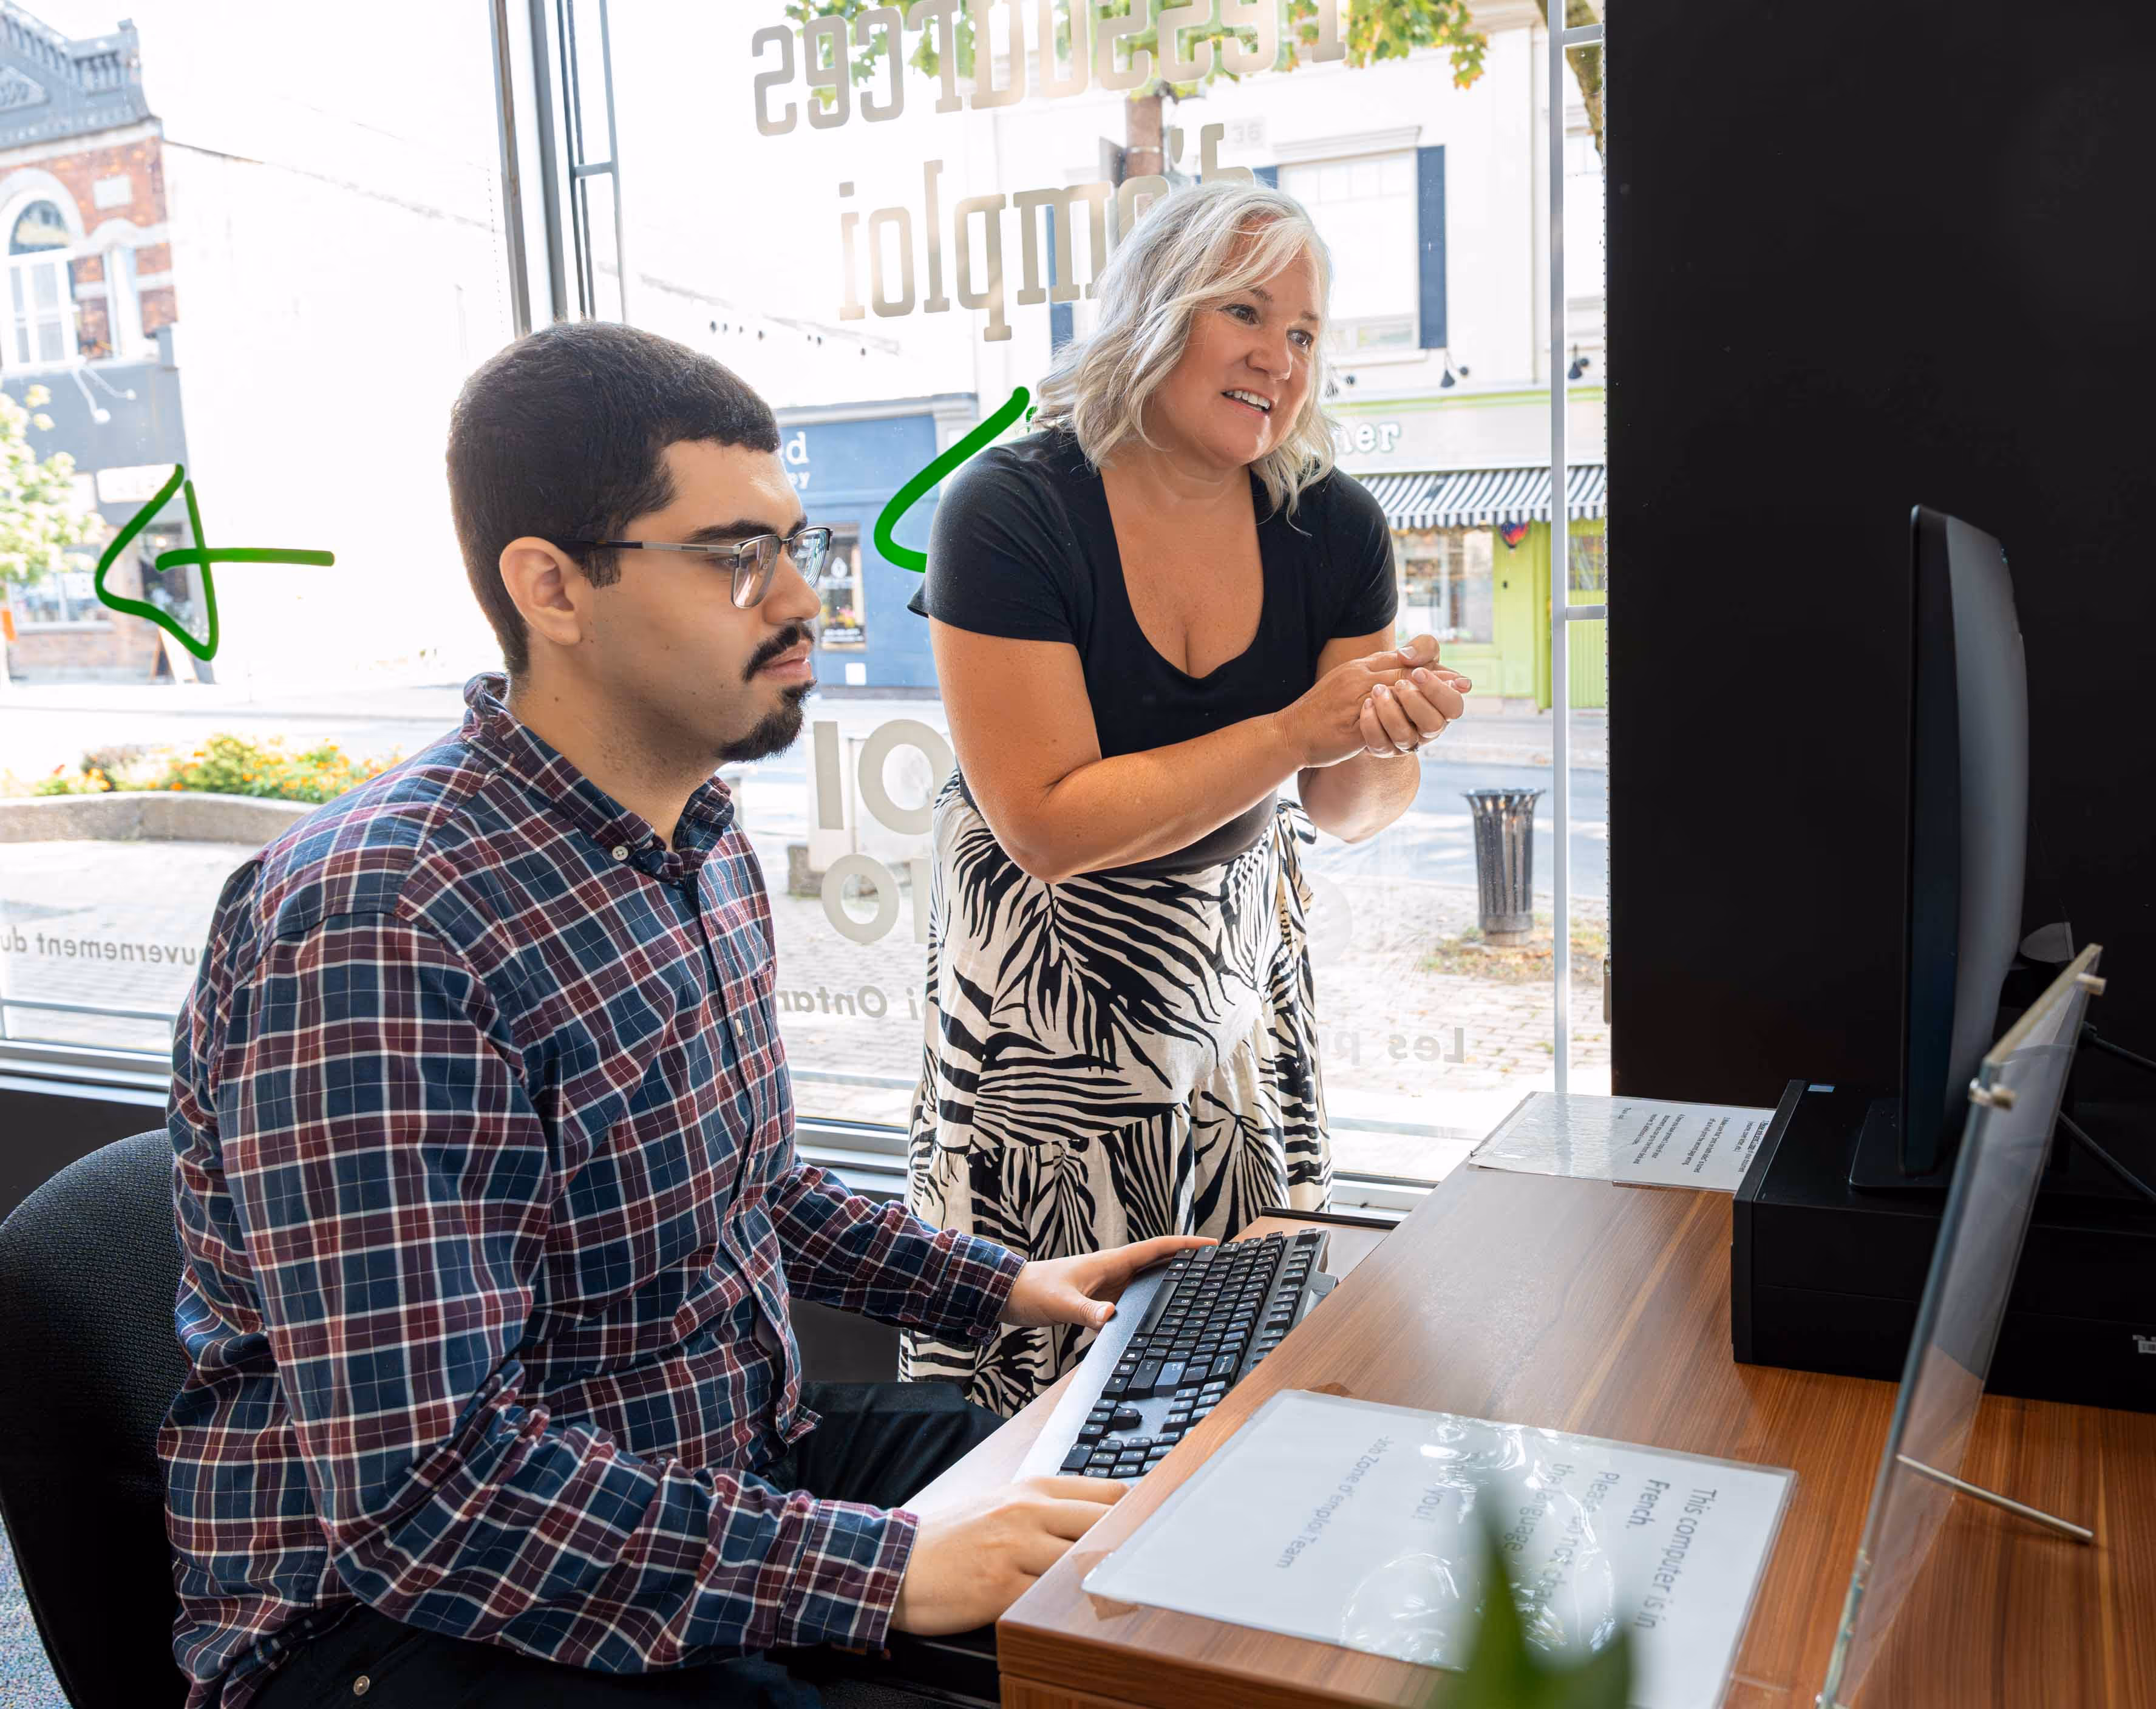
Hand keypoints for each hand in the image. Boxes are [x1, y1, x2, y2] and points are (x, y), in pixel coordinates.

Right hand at [891, 1475, 1124, 1634]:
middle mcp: (1026, 1513)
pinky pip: (1047, 1601)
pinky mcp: (1000, 1590)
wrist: (897, 1563)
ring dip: (1101, 1582)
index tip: (1152, 1534)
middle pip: (1105, 1524)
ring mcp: (1014, 1551)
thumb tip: (1103, 1517)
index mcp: (1031, 1489)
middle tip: (1146, 1570)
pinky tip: (1076, 1617)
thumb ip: (1048, 1507)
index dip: (1136, 1515)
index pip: (1107, 1492)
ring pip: (1081, 1562)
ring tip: (1119, 1597)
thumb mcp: (1002, 1505)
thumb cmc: (953, 1537)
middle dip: (1128, 1548)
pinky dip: (1066, 1610)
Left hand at [1000, 1234, 1216, 1328]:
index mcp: (1110, 1262)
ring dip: (1173, 1277)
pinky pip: (1135, 1293)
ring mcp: (1109, 1282)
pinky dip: (1153, 1296)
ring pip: (1149, 1277)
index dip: (1185, 1246)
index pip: (1156, 1248)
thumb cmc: (1035, 1292)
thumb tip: (1111, 1317)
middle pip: (1159, 1260)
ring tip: (1201, 1285)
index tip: (1212, 1245)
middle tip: (1218, 1266)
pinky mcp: (1101, 1296)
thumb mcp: (1062, 1303)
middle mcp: (1114, 1268)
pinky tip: (1162, 1310)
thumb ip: (1087, 1311)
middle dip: (1188, 1260)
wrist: (1011, 1293)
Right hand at [1274, 635, 1467, 767]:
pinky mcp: (1354, 724)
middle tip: (1464, 682)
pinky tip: (1427, 726)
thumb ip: (1368, 677)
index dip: (1427, 664)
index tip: (1452, 670)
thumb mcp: (1342, 685)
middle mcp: (1357, 679)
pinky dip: (1408, 720)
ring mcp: (1355, 700)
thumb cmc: (1317, 713)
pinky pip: (1384, 721)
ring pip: (1398, 692)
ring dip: (1429, 696)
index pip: (1397, 659)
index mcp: (1356, 669)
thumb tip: (1398, 670)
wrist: (1289, 734)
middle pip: (1403, 672)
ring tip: (1452, 700)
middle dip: (1436, 677)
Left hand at [1358, 655, 1468, 757]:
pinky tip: (1366, 704)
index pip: (1454, 706)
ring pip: (1405, 736)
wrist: (1364, 693)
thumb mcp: (1416, 655)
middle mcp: (1428, 728)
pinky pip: (1379, 743)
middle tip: (1399, 685)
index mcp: (1442, 707)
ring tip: (1377, 690)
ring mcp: (1406, 741)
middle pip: (1434, 724)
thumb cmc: (1401, 671)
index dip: (1439, 690)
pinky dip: (1371, 723)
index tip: (1418, 673)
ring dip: (1390, 711)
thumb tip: (1409, 656)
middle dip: (1415, 701)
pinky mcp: (1383, 748)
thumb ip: (1423, 647)